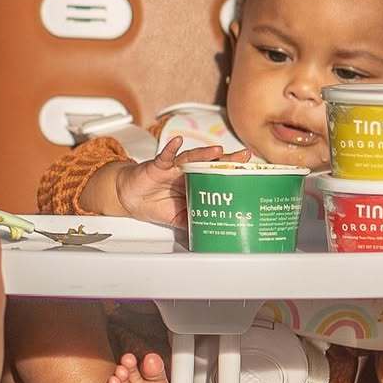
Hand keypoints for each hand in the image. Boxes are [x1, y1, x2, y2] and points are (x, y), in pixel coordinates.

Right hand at [113, 138, 245, 225]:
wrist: (132, 198)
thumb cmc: (155, 203)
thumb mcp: (179, 219)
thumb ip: (194, 225)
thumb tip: (211, 240)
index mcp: (196, 183)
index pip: (218, 176)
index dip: (233, 174)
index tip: (251, 172)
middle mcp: (188, 172)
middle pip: (211, 164)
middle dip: (228, 159)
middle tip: (245, 156)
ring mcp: (174, 167)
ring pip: (191, 158)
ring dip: (204, 153)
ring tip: (217, 150)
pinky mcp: (158, 166)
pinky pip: (165, 156)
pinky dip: (170, 149)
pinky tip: (177, 142)